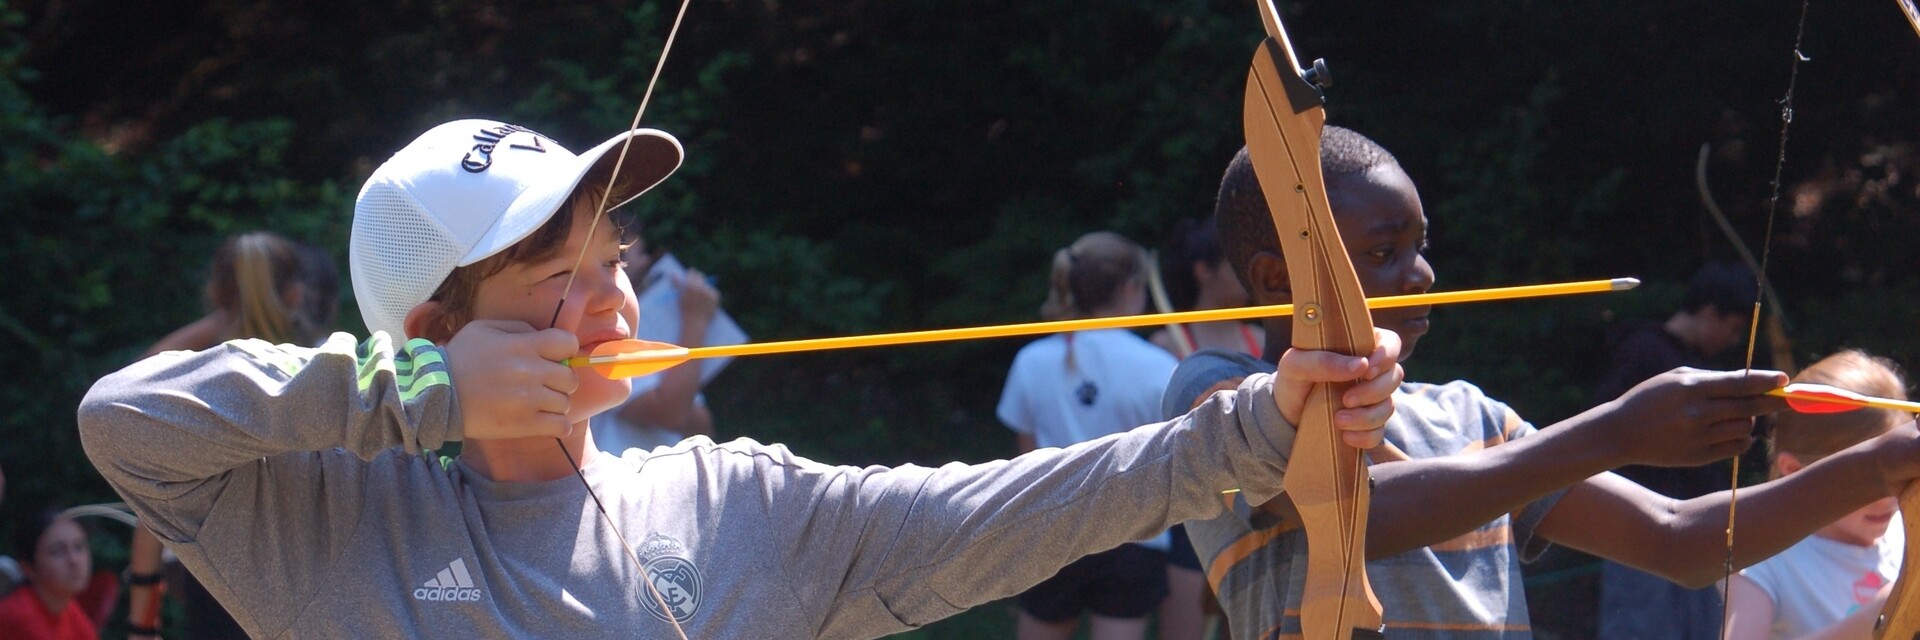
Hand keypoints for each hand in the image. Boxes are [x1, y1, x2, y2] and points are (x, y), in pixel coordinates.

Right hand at [446, 320, 579, 439]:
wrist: (435, 395)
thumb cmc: (459, 359)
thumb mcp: (484, 329)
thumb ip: (517, 327)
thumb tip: (542, 336)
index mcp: (523, 345)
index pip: (568, 343)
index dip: (565, 350)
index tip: (555, 357)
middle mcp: (530, 371)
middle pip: (570, 378)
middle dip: (560, 381)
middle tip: (545, 385)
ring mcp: (529, 400)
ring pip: (566, 403)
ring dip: (556, 404)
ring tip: (538, 404)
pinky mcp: (524, 425)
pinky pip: (562, 426)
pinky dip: (559, 425)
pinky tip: (546, 421)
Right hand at [676, 268, 719, 327]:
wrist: (695, 323)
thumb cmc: (685, 311)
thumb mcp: (679, 297)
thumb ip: (676, 284)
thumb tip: (672, 273)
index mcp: (689, 285)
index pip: (692, 272)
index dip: (692, 276)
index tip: (691, 279)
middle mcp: (700, 286)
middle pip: (701, 276)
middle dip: (699, 279)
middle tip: (697, 287)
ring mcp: (709, 290)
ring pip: (707, 285)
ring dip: (705, 289)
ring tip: (700, 301)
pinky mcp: (716, 295)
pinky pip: (713, 292)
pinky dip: (711, 296)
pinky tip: (706, 304)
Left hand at [1273, 327, 1403, 448]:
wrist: (1284, 414)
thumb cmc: (1292, 380)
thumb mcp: (1295, 365)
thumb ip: (1323, 361)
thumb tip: (1360, 365)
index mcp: (1358, 348)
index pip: (1390, 342)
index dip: (1386, 355)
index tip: (1366, 370)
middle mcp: (1370, 372)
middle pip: (1395, 376)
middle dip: (1373, 391)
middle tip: (1347, 399)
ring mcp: (1372, 399)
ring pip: (1388, 407)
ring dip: (1366, 416)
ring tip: (1339, 420)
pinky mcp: (1368, 424)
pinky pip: (1379, 432)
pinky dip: (1365, 436)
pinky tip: (1345, 436)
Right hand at [1590, 367, 1786, 467]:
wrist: (1619, 433)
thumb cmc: (1649, 399)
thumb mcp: (1675, 379)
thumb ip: (1713, 379)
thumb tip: (1752, 382)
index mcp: (1690, 388)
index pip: (1739, 384)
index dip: (1765, 381)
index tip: (1784, 380)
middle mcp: (1697, 413)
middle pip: (1749, 407)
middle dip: (1771, 402)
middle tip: (1783, 399)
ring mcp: (1698, 437)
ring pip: (1746, 428)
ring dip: (1749, 421)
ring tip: (1737, 416)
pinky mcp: (1699, 456)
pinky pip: (1737, 447)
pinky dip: (1742, 439)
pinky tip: (1732, 432)